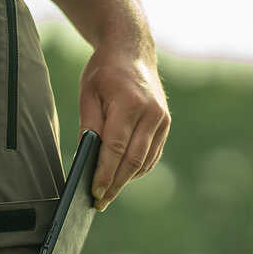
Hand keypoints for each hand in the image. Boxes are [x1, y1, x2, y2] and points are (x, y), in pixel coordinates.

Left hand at [77, 44, 170, 211]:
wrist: (132, 51)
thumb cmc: (105, 73)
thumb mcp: (89, 94)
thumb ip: (89, 127)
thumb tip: (88, 160)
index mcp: (130, 103)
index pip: (116, 148)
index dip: (105, 174)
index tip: (95, 193)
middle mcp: (151, 113)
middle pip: (132, 161)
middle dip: (115, 185)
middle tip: (100, 202)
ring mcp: (162, 120)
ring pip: (144, 162)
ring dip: (125, 181)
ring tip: (108, 193)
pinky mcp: (165, 125)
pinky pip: (151, 156)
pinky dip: (136, 170)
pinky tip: (122, 177)